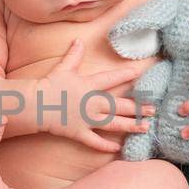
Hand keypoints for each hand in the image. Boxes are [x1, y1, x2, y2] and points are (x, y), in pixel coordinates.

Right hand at [34, 39, 154, 151]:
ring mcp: (86, 119)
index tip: (140, 73)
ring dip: (130, 126)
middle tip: (153, 110)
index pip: (111, 79)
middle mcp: (91, 103)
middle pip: (119, 105)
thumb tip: (79, 40)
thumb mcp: (63, 68)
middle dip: (137, 107)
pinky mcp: (78, 132)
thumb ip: (73, 55)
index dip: (126, 74)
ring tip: (145, 127)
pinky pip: (94, 141)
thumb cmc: (49, 85)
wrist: (35, 104)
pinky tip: (118, 147)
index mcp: (89, 85)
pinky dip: (106, 145)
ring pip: (113, 124)